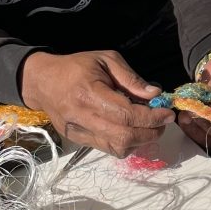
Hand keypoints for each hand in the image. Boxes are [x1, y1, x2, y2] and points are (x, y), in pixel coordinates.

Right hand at [18, 49, 173, 157]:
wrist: (42, 81)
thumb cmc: (76, 67)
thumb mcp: (106, 60)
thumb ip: (131, 78)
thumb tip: (155, 94)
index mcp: (89, 93)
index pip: (126, 114)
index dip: (151, 117)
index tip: (168, 113)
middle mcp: (83, 116)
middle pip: (123, 136)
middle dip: (150, 132)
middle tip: (162, 122)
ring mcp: (79, 132)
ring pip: (117, 148)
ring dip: (140, 140)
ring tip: (149, 127)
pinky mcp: (78, 140)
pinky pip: (108, 149)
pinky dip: (126, 143)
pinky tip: (131, 130)